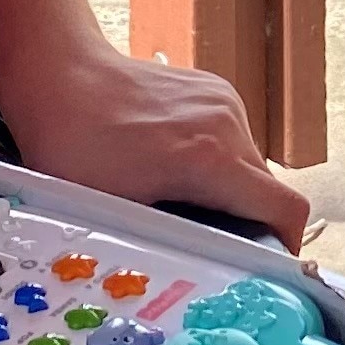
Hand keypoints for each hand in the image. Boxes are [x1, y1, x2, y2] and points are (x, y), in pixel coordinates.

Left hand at [0, 34, 307, 245]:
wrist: (57, 72)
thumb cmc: (73, 145)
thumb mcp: (118, 212)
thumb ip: (174, 239)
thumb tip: (206, 271)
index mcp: (211, 157)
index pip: (286, 208)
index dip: (284, 247)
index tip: (264, 268)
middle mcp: (227, 123)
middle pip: (267, 189)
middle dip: (247, 221)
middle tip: (206, 245)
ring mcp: (222, 100)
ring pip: (249, 164)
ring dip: (229, 190)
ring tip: (180, 201)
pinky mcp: (212, 88)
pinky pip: (232, 138)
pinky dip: (216, 161)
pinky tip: (171, 166)